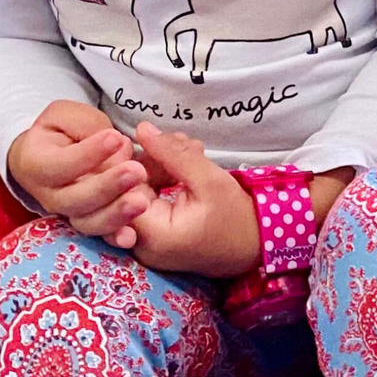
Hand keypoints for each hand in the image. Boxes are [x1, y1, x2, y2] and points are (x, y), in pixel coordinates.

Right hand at [6, 100, 151, 245]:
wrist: (52, 155)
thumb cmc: (60, 131)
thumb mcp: (63, 115)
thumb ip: (84, 124)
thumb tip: (114, 144)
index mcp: (35, 165)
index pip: (60, 165)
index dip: (87, 154)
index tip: (115, 137)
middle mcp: (49, 196)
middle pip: (75, 199)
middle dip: (107, 186)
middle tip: (136, 171)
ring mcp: (70, 213)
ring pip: (88, 222)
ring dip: (116, 214)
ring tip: (142, 200)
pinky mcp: (90, 223)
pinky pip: (101, 236)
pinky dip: (116, 237)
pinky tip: (132, 236)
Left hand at [127, 122, 261, 276]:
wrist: (256, 248)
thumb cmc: (237, 218)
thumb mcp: (209, 180)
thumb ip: (174, 154)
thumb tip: (141, 129)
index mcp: (152, 235)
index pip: (119, 190)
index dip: (130, 161)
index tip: (152, 140)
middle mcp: (140, 244)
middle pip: (126, 191)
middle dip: (150, 161)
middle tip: (182, 141)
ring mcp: (145, 243)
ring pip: (137, 193)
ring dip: (159, 167)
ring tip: (191, 149)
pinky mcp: (153, 237)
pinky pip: (147, 201)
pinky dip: (162, 181)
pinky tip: (184, 164)